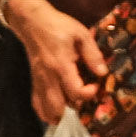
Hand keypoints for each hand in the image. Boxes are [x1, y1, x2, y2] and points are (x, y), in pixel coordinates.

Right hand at [8, 0, 108, 119]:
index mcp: (61, 65)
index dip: (89, 93)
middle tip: (84, 96)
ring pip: (46, 110)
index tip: (95, 84)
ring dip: (61, 113)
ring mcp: (39, 82)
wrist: (33, 23)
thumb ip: (93, 54)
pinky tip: (57, 112)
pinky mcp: (34, 82)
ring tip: (73, 104)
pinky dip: (46, 112)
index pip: (75, 91)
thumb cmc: (59, 26)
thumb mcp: (81, 34)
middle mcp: (48, 77)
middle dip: (75, 108)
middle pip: (58, 108)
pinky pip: (37, 104)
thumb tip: (102, 73)